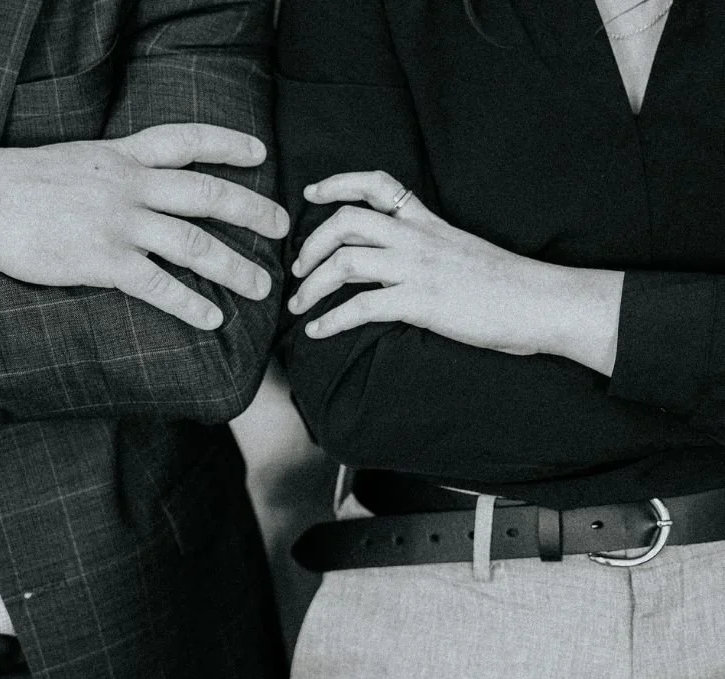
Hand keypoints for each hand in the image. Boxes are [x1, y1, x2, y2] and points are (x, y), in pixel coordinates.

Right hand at [0, 124, 289, 329]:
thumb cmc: (20, 181)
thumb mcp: (76, 160)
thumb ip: (116, 170)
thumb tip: (144, 185)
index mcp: (123, 155)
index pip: (188, 140)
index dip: (229, 145)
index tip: (262, 154)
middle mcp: (130, 185)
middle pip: (208, 194)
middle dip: (253, 211)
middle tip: (284, 229)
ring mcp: (119, 223)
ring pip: (194, 244)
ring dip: (235, 267)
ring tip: (262, 288)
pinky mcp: (102, 261)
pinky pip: (158, 285)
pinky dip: (190, 303)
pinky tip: (212, 318)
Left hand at [287, 171, 622, 374]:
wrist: (542, 301)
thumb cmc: (505, 282)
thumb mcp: (460, 248)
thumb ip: (425, 245)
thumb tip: (392, 262)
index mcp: (427, 221)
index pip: (377, 184)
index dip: (338, 183)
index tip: (312, 194)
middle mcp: (416, 237)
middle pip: (345, 222)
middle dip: (310, 244)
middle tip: (298, 269)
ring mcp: (417, 267)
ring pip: (345, 262)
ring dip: (311, 286)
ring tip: (299, 306)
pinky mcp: (420, 301)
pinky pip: (361, 306)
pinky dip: (331, 320)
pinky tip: (318, 332)